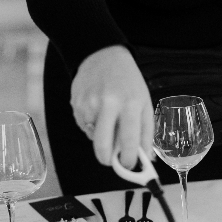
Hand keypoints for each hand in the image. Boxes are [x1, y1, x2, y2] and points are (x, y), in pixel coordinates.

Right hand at [70, 45, 153, 168]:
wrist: (103, 56)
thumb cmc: (128, 81)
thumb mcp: (144, 102)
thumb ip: (145, 132)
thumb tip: (145, 160)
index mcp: (130, 104)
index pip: (129, 142)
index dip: (128, 161)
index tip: (128, 166)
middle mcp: (109, 104)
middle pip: (103, 147)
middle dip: (107, 160)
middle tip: (111, 161)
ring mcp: (90, 104)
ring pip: (92, 137)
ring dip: (99, 137)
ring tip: (107, 119)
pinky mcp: (76, 103)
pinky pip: (83, 127)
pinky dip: (90, 126)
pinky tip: (96, 110)